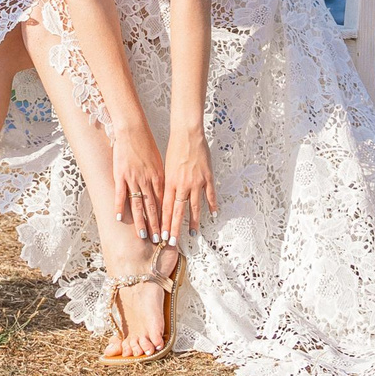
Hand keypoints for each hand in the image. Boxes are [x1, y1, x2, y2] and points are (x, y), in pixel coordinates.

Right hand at [110, 123, 165, 240]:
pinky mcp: (121, 175)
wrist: (133, 130)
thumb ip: (160, 179)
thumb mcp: (159, 162)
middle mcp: (148, 181)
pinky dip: (120, 207)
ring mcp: (134, 179)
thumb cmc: (146, 145)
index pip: (164, 203)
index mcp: (159, 177)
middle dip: (157, 225)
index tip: (170, 230)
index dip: (167, 218)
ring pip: (139, 205)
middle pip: (153, 207)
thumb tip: (163, 193)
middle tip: (160, 240)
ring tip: (144, 236)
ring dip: (142, 222)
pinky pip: (121, 194)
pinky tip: (119, 218)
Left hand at [160, 129, 216, 245]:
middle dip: (174, 228)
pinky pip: (210, 194)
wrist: (187, 133)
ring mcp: (196, 181)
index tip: (161, 235)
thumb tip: (163, 200)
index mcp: (169, 182)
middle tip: (172, 242)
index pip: (165, 208)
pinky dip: (211, 205)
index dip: (164, 223)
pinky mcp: (207, 176)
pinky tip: (212, 215)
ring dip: (192, 222)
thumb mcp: (165, 167)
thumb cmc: (174, 148)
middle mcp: (182, 184)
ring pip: (193, 206)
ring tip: (192, 234)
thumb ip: (166, 184)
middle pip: (177, 211)